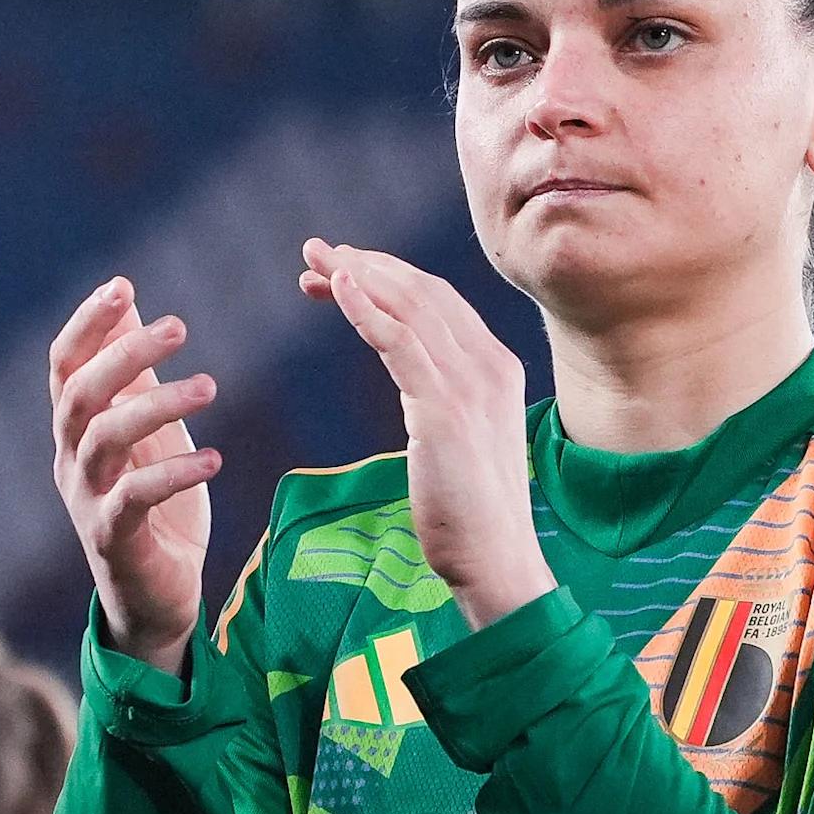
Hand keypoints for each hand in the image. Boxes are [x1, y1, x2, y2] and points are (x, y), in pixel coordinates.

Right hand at [49, 279, 219, 677]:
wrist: (155, 596)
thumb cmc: (153, 505)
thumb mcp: (147, 429)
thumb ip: (133, 372)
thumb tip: (127, 298)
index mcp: (76, 429)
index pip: (64, 365)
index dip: (87, 324)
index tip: (123, 286)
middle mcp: (70, 459)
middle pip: (79, 395)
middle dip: (124, 354)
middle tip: (180, 326)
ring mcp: (86, 500)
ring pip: (104, 439)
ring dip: (157, 405)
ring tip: (211, 386)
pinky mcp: (112, 538)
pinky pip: (133, 497)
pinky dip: (173, 473)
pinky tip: (213, 458)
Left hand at [300, 240, 552, 631]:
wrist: (498, 562)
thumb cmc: (473, 514)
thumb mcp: (463, 441)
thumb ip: (445, 401)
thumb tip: (417, 385)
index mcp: (496, 369)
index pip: (438, 302)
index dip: (387, 278)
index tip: (339, 273)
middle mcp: (489, 365)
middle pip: (422, 292)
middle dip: (366, 265)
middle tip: (315, 250)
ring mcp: (471, 385)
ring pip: (409, 306)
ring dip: (357, 275)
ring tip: (314, 258)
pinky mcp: (445, 409)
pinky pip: (399, 341)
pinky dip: (366, 308)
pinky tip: (336, 288)